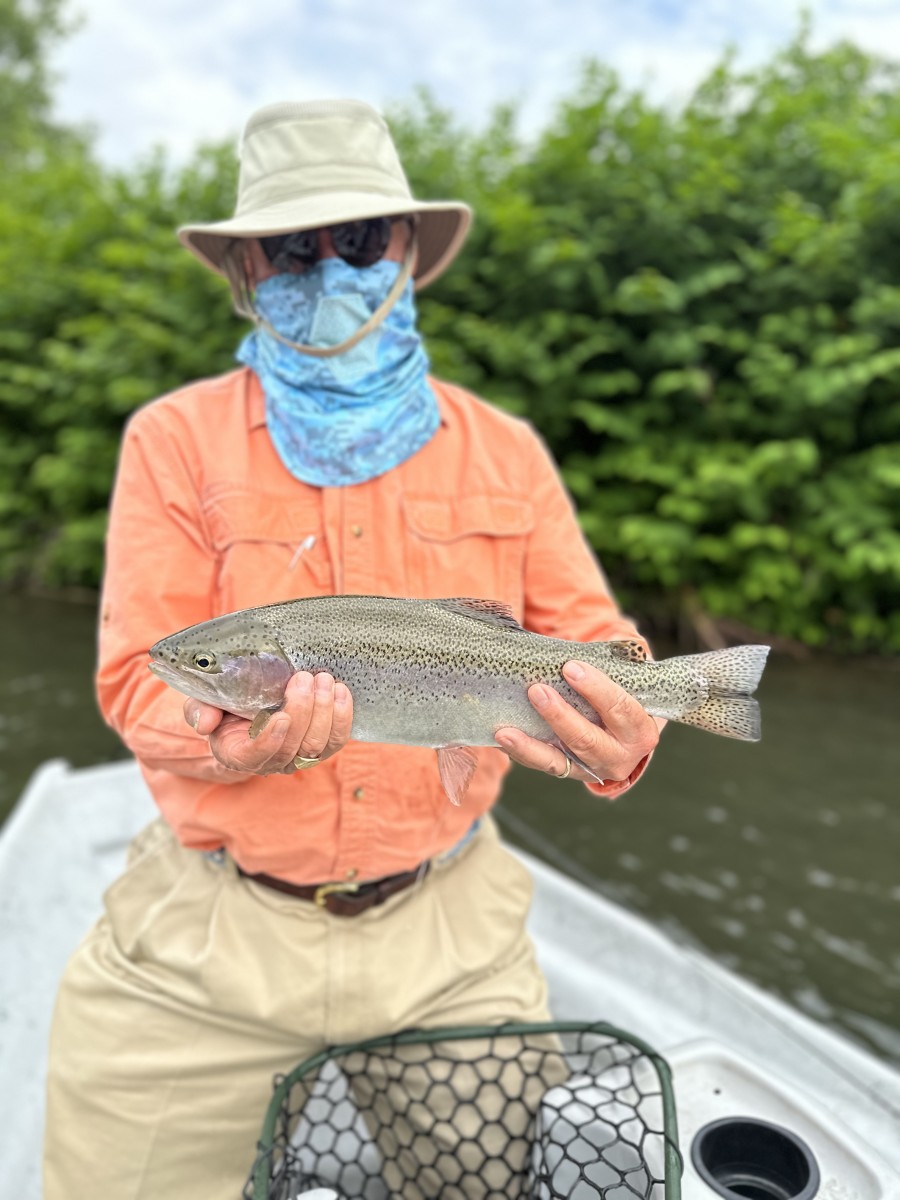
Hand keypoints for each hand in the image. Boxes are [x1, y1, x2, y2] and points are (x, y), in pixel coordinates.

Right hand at [183, 671, 353, 775]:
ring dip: (325, 711)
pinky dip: (342, 715)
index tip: (281, 716)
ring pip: (319, 745)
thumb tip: (205, 722)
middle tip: (304, 678)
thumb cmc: (224, 706)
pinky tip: (340, 691)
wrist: (246, 708)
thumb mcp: (204, 704)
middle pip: (295, 748)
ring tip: (324, 679)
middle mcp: (272, 761)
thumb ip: (199, 711)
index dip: (271, 740)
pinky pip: (336, 738)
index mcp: (238, 754)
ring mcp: (298, 756)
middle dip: (303, 711)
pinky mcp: (320, 746)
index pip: (257, 757)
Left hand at [494, 660, 659, 787]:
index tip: (571, 667)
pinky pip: (543, 765)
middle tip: (537, 691)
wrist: (623, 728)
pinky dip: (522, 753)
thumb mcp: (632, 676)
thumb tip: (613, 640)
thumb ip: (627, 657)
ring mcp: (592, 768)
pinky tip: (502, 738)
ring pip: (559, 761)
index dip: (597, 689)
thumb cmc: (624, 692)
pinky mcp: (569, 771)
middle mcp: (620, 757)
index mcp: (641, 731)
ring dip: (531, 745)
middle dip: (560, 716)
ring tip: (505, 730)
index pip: (621, 710)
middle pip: (587, 739)